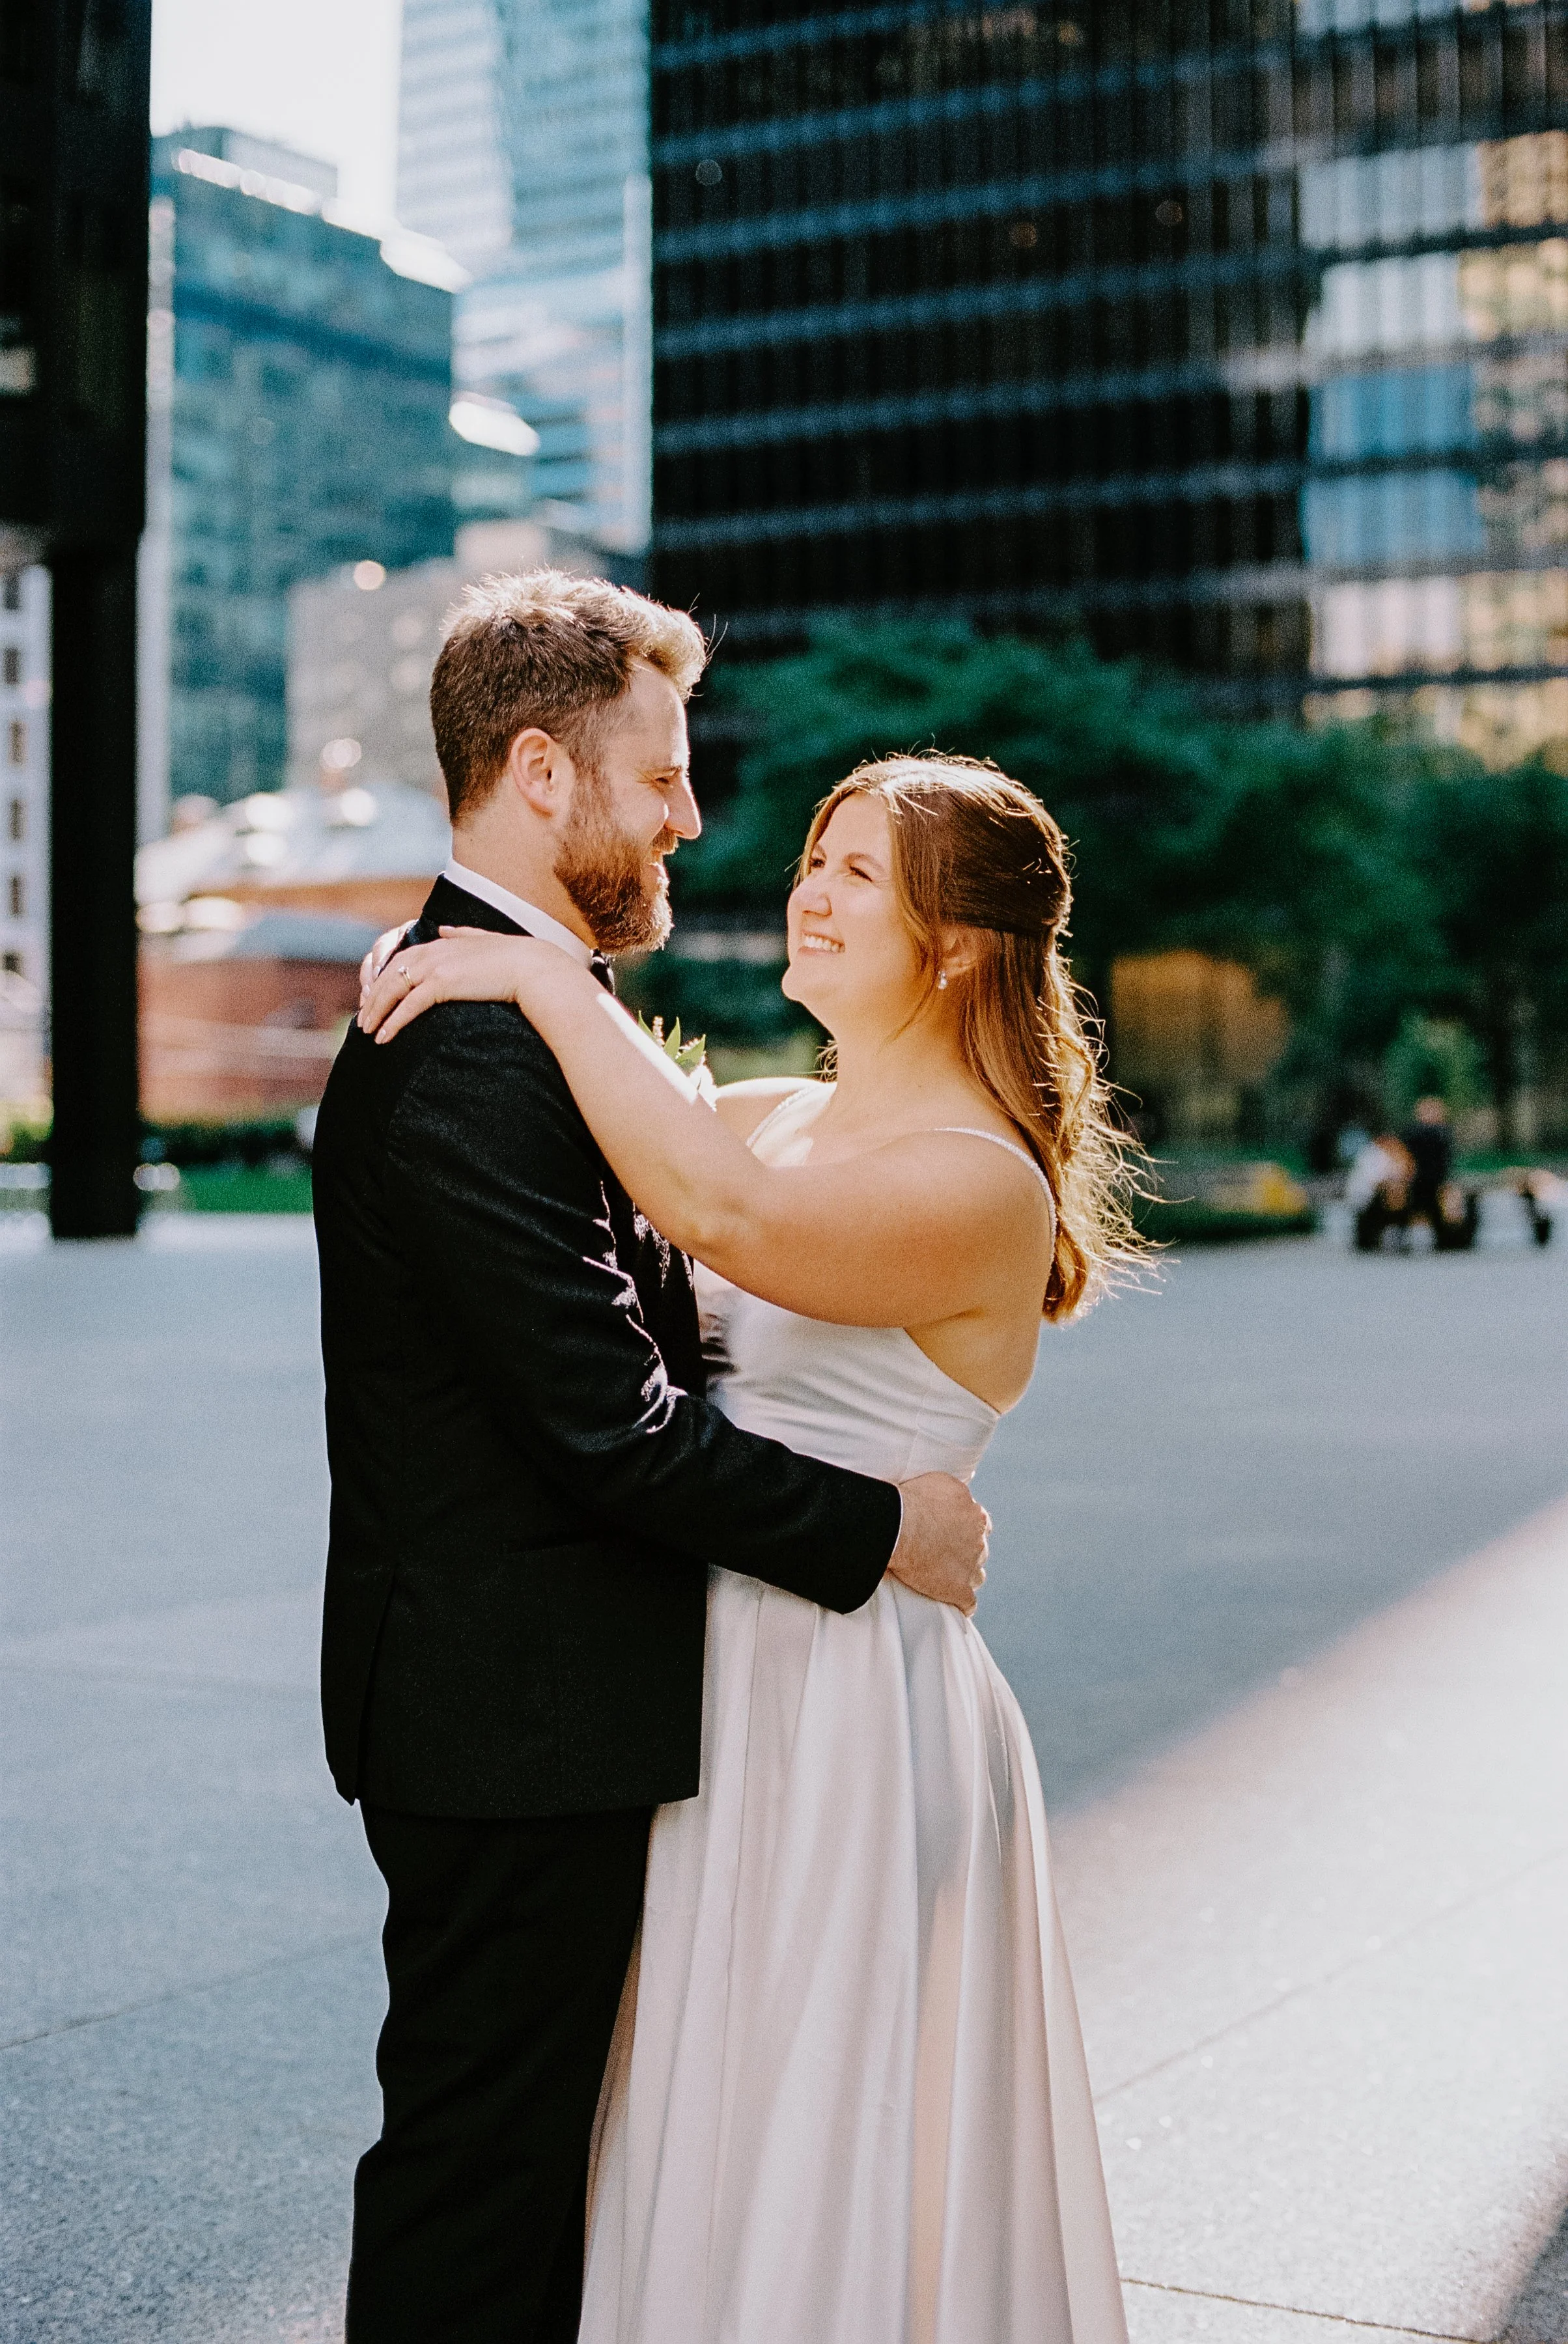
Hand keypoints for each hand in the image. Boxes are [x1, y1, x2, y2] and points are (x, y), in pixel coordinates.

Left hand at [358, 927, 559, 1041]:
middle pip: (390, 976)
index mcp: (442, 943)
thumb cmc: (516, 959)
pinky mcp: (441, 984)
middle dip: (373, 999)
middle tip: (363, 1020)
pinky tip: (383, 1037)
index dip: (385, 980)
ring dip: (376, 1012)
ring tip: (367, 1032)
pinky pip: (408, 1006)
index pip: (402, 960)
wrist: (533, 968)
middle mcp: (433, 951)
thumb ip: (461, 934)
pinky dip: (393, 1022)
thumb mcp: (484, 940)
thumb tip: (444, 928)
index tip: (376, 999)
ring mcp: (435, 967)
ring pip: (393, 990)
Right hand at [887, 1473, 989, 1614]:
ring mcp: (971, 1566)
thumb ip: (953, 1492)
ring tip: (947, 1578)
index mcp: (975, 1514)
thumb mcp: (939, 1482)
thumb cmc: (911, 1500)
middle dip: (966, 1552)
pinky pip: (968, 1603)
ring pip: (977, 1575)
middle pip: (979, 1549)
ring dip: (965, 1576)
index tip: (951, 1532)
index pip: (980, 1524)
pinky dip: (962, 1604)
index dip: (965, 1529)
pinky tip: (955, 1605)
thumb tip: (952, 1497)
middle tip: (943, 1554)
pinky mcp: (959, 1589)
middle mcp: (979, 1540)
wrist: (898, 1526)